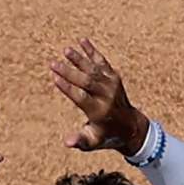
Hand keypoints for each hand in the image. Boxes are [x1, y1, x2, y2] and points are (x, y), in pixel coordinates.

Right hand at [51, 40, 149, 154]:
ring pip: (93, 69)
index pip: (81, 97)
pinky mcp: (114, 77)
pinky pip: (102, 62)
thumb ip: (79, 141)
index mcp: (99, 112)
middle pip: (86, 81)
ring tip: (66, 50)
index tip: (54, 78)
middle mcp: (106, 96)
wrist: (129, 126)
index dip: (67, 87)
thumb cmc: (105, 136)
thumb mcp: (92, 143)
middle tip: (53, 64)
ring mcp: (112, 85)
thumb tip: (66, 142)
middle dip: (69, 72)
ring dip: (79, 59)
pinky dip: (92, 52)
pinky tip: (82, 41)